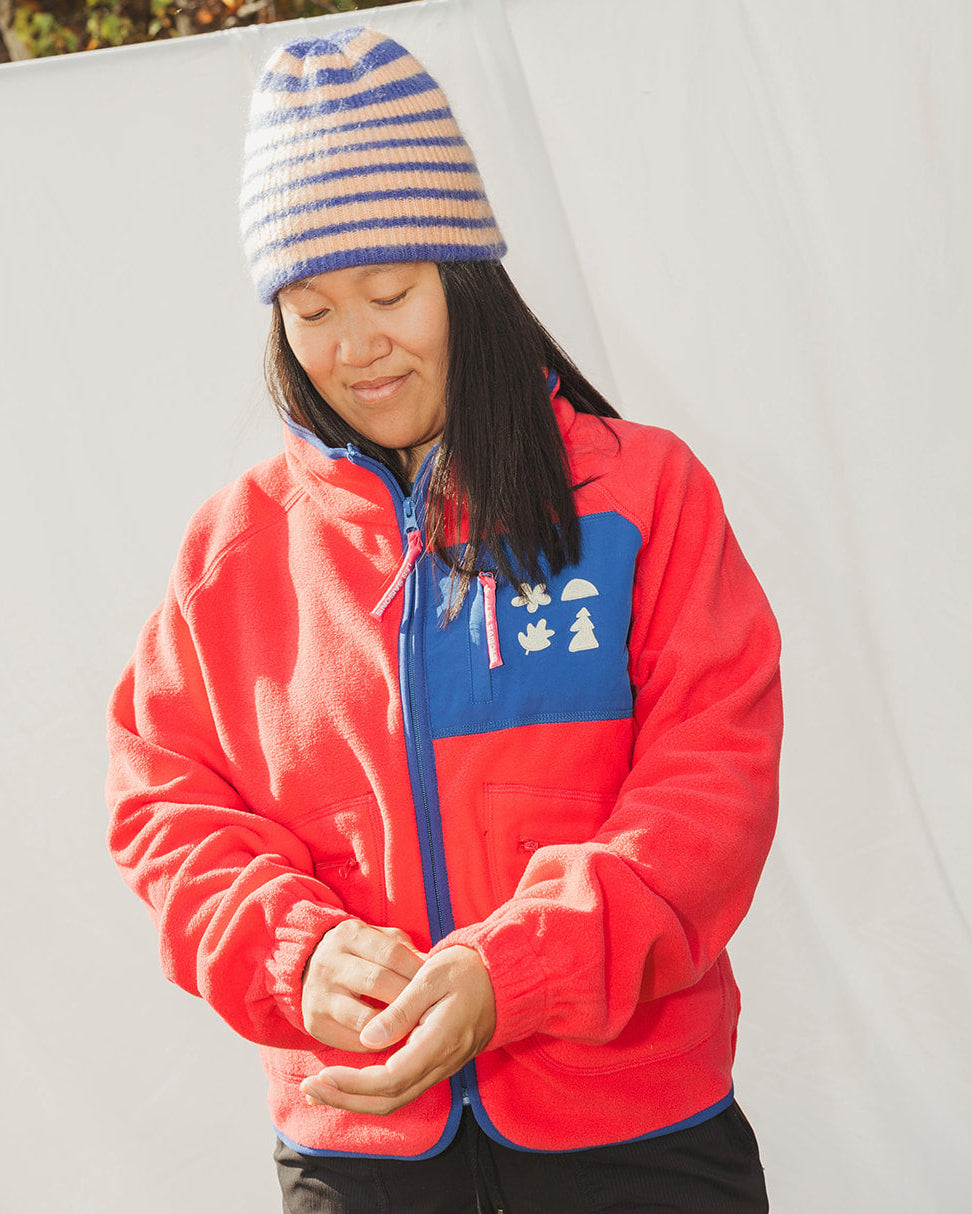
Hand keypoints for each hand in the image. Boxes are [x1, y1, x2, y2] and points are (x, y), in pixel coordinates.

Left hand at [300, 945, 495, 1114]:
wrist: (502, 977)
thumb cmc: (466, 970)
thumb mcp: (431, 977)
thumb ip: (401, 1010)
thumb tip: (369, 1038)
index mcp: (438, 1043)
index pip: (391, 1080)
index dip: (354, 1084)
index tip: (324, 1074)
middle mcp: (440, 1064)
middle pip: (388, 1100)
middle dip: (346, 1099)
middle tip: (309, 1089)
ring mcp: (440, 1067)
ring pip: (394, 1099)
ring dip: (355, 1099)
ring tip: (319, 1090)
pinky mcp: (436, 1063)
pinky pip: (401, 1088)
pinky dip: (371, 1090)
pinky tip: (348, 1081)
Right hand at [301, 918, 425, 1051]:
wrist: (308, 968)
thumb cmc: (359, 954)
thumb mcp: (379, 939)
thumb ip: (404, 950)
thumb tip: (433, 968)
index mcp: (349, 935)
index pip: (392, 953)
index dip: (418, 971)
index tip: (437, 985)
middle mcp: (329, 963)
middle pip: (378, 983)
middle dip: (409, 999)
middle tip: (432, 1011)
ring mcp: (319, 994)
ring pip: (365, 1017)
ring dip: (395, 1026)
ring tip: (416, 1029)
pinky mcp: (315, 1023)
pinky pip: (353, 1039)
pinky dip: (378, 1043)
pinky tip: (394, 1040)